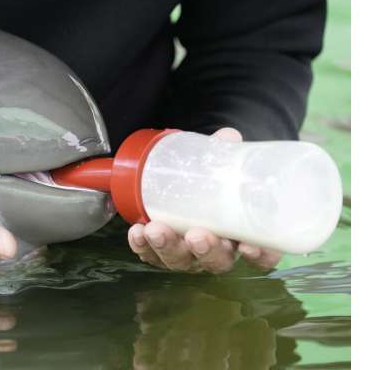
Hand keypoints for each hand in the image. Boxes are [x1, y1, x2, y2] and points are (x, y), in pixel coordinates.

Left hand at [126, 127, 281, 273]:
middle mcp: (218, 251)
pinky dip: (143, 245)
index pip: (262, 256)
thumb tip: (228, 137)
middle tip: (195, 235)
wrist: (183, 182)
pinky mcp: (161, 252)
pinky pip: (152, 255)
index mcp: (243, 234)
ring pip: (181, 261)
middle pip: (217, 262)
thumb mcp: (220, 166)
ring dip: (167, 247)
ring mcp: (189, 255)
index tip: (247, 245)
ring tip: (155, 229)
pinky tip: (137, 231)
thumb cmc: (211, 181)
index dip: (259, 257)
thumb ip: (224, 153)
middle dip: (205, 251)